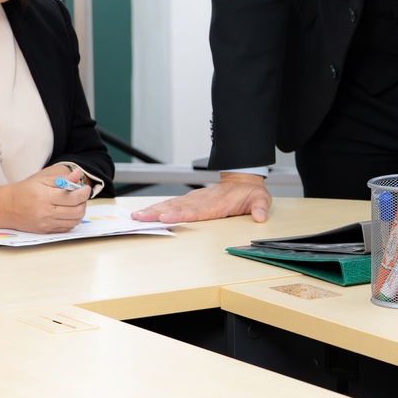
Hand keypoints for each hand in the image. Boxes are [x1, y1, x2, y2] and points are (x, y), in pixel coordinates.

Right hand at [0, 163, 87, 233]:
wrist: (5, 208)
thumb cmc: (23, 191)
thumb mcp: (41, 180)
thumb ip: (62, 179)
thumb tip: (79, 175)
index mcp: (45, 197)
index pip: (73, 198)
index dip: (84, 193)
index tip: (86, 188)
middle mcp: (45, 213)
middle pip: (76, 211)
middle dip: (83, 202)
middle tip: (81, 196)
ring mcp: (45, 224)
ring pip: (74, 221)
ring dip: (79, 212)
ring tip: (75, 204)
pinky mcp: (45, 231)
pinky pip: (66, 228)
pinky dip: (71, 220)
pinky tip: (67, 212)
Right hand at [131, 172, 270, 223]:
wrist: (242, 179)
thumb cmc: (250, 192)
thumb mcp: (261, 198)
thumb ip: (260, 207)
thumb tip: (261, 216)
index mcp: (218, 204)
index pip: (197, 211)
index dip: (180, 215)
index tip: (164, 218)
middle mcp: (203, 201)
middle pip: (177, 208)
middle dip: (157, 213)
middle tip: (139, 218)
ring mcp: (195, 199)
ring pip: (171, 205)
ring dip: (153, 210)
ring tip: (137, 215)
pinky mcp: (191, 200)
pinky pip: (173, 203)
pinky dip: (158, 207)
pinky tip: (146, 212)